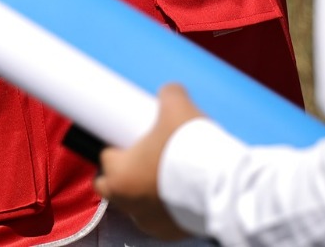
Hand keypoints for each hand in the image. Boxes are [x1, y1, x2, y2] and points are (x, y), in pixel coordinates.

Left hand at [95, 84, 203, 239]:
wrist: (221, 186)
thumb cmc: (189, 149)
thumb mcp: (176, 106)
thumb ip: (168, 95)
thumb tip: (170, 92)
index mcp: (118, 175)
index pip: (104, 158)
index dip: (115, 146)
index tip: (125, 139)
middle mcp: (128, 203)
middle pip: (111, 186)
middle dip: (120, 174)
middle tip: (140, 159)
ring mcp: (148, 221)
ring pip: (135, 205)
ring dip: (142, 192)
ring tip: (162, 175)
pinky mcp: (170, 232)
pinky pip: (160, 219)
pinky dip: (164, 207)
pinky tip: (177, 194)